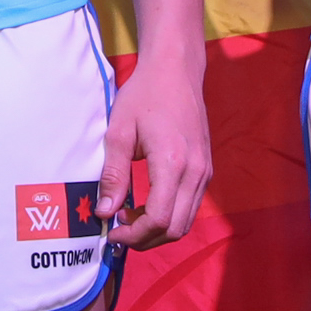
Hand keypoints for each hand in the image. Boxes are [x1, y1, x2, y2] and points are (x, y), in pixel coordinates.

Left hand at [103, 63, 213, 248]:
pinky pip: (190, 206)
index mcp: (173, 163)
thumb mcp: (119, 132)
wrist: (176, 71)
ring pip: (185, 222)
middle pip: (175, 228)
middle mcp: (196, 172)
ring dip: (157, 230)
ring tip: (129, 218)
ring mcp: (205, 172)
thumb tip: (105, 212)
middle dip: (145, 239)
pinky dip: (169, 216)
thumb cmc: (144, 96)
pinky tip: (146, 205)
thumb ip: (113, 174)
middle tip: (118, 231)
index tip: (111, 232)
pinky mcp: (206, 169)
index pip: (159, 219)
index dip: (134, 235)